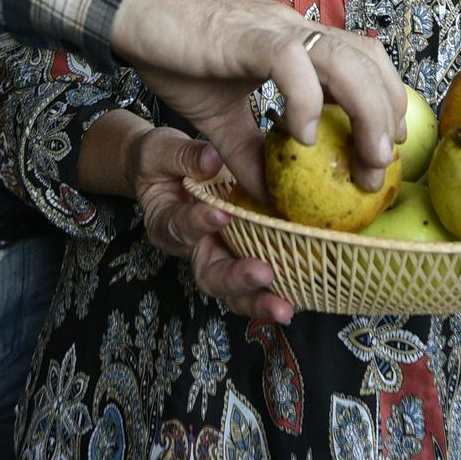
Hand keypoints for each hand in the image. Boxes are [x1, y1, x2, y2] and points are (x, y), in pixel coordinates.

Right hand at [110, 0, 405, 202]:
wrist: (135, 10)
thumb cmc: (176, 53)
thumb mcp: (219, 117)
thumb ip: (248, 152)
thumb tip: (270, 198)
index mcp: (298, 45)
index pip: (364, 65)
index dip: (385, 105)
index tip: (383, 152)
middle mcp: (298, 31)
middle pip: (370, 62)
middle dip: (386, 117)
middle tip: (379, 169)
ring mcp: (276, 29)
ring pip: (347, 61)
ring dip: (367, 111)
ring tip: (363, 158)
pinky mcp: (247, 35)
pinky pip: (292, 63)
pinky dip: (307, 100)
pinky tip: (304, 135)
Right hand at [130, 126, 293, 323]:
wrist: (165, 172)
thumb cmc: (162, 162)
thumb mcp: (161, 151)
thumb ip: (184, 157)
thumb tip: (212, 159)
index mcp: (165, 221)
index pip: (179, 227)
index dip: (198, 224)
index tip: (220, 214)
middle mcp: (191, 249)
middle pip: (209, 275)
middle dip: (236, 279)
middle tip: (262, 274)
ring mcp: (217, 256)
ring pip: (233, 291)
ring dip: (258, 300)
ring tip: (283, 308)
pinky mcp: (239, 256)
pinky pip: (255, 284)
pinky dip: (274, 293)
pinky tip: (298, 299)